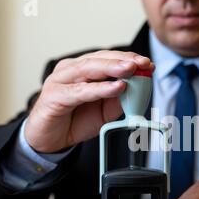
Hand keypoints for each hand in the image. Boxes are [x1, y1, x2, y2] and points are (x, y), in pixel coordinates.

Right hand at [25, 51, 153, 152]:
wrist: (50, 140)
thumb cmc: (75, 120)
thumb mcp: (106, 111)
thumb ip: (120, 100)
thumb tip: (138, 89)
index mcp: (83, 69)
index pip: (109, 58)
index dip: (129, 58)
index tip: (148, 64)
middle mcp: (71, 70)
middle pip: (100, 59)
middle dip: (124, 60)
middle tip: (143, 63)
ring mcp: (60, 81)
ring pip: (89, 69)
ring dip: (113, 68)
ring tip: (131, 69)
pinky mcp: (55, 96)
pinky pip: (80, 91)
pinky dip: (100, 88)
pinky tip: (116, 87)